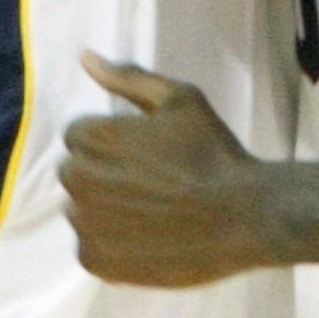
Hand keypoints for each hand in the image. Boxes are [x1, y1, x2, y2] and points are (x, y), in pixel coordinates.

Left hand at [60, 56, 273, 286]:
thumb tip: (84, 56)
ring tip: (151, 211)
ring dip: (104, 209)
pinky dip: (110, 244)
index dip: (112, 141)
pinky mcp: (96, 261)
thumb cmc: (212, 152)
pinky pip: (88, 247)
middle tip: (150, 181)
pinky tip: (147, 237)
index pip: (78, 135)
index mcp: (93, 137)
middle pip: (74, 172)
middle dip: (103, 173)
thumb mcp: (179, 99)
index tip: (145, 153)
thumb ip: (127, 78)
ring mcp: (85, 225)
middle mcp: (79, 180)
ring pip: (80, 211)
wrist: (244, 216)